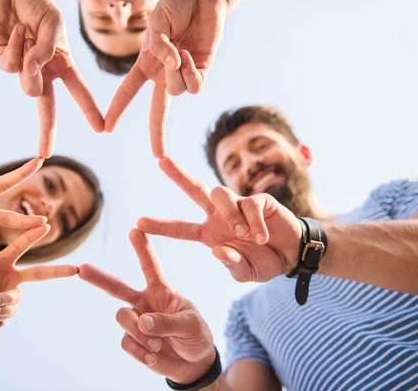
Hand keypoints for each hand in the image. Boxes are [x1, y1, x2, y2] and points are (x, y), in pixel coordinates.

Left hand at [0, 0, 103, 157]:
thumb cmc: (38, 4)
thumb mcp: (53, 25)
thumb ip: (46, 51)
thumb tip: (30, 72)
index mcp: (63, 64)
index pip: (78, 91)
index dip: (90, 110)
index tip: (100, 129)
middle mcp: (43, 71)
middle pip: (47, 107)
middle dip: (47, 131)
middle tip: (45, 152)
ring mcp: (22, 68)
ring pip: (29, 86)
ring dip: (31, 65)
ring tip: (29, 37)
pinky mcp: (3, 61)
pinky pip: (11, 65)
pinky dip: (15, 45)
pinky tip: (16, 30)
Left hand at [0, 224, 77, 330]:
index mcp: (4, 260)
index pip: (21, 246)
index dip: (33, 235)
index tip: (46, 225)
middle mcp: (12, 275)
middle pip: (39, 273)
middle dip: (58, 270)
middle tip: (75, 269)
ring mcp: (11, 292)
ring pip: (17, 296)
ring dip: (4, 298)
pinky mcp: (8, 308)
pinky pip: (11, 309)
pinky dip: (0, 309)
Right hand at [79, 229, 215, 384]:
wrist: (193, 365)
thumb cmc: (196, 337)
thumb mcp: (190, 326)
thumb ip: (167, 322)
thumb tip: (142, 321)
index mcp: (162, 291)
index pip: (150, 266)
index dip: (142, 248)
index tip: (135, 229)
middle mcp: (145, 302)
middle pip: (117, 287)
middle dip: (99, 278)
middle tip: (82, 268)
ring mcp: (137, 322)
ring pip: (122, 317)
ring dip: (139, 332)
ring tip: (158, 344)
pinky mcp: (133, 341)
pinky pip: (126, 342)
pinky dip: (141, 352)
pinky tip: (154, 356)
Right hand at [104, 0, 227, 157]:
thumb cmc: (175, 5)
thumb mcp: (157, 21)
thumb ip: (159, 45)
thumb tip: (171, 66)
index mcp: (146, 64)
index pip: (128, 90)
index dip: (117, 109)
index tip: (107, 128)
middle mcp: (163, 74)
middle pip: (157, 111)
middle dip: (157, 133)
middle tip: (158, 156)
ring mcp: (183, 75)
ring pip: (176, 92)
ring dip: (177, 73)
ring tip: (180, 50)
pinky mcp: (202, 71)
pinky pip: (194, 86)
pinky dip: (192, 73)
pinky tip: (190, 56)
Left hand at [137, 157, 301, 282]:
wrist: (294, 254)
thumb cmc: (265, 261)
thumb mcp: (245, 272)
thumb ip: (232, 265)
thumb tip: (218, 251)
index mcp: (210, 233)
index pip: (180, 228)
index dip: (160, 226)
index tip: (138, 223)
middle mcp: (220, 215)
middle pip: (194, 189)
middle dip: (178, 175)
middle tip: (160, 160)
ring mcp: (238, 205)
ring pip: (220, 194)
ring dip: (229, 215)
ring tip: (244, 234)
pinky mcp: (258, 199)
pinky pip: (250, 204)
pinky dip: (254, 223)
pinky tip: (262, 236)